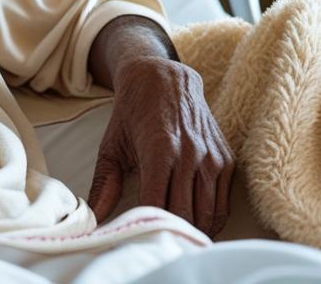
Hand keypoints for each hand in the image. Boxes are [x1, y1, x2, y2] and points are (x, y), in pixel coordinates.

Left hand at [87, 57, 234, 236]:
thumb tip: (95, 217)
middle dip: (170, 232)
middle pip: (184, 213)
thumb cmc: (132, 114)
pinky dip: (211, 220)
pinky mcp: (225, 160)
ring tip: (176, 238)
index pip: (157, 203)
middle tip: (157, 241)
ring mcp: (211, 157)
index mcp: (159, 149)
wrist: (164, 79)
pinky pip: (223, 203)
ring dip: (192, 230)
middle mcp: (190, 154)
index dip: (148, 225)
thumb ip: (104, 182)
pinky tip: (195, 224)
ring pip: (207, 213)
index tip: (138, 233)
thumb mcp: (112, 144)